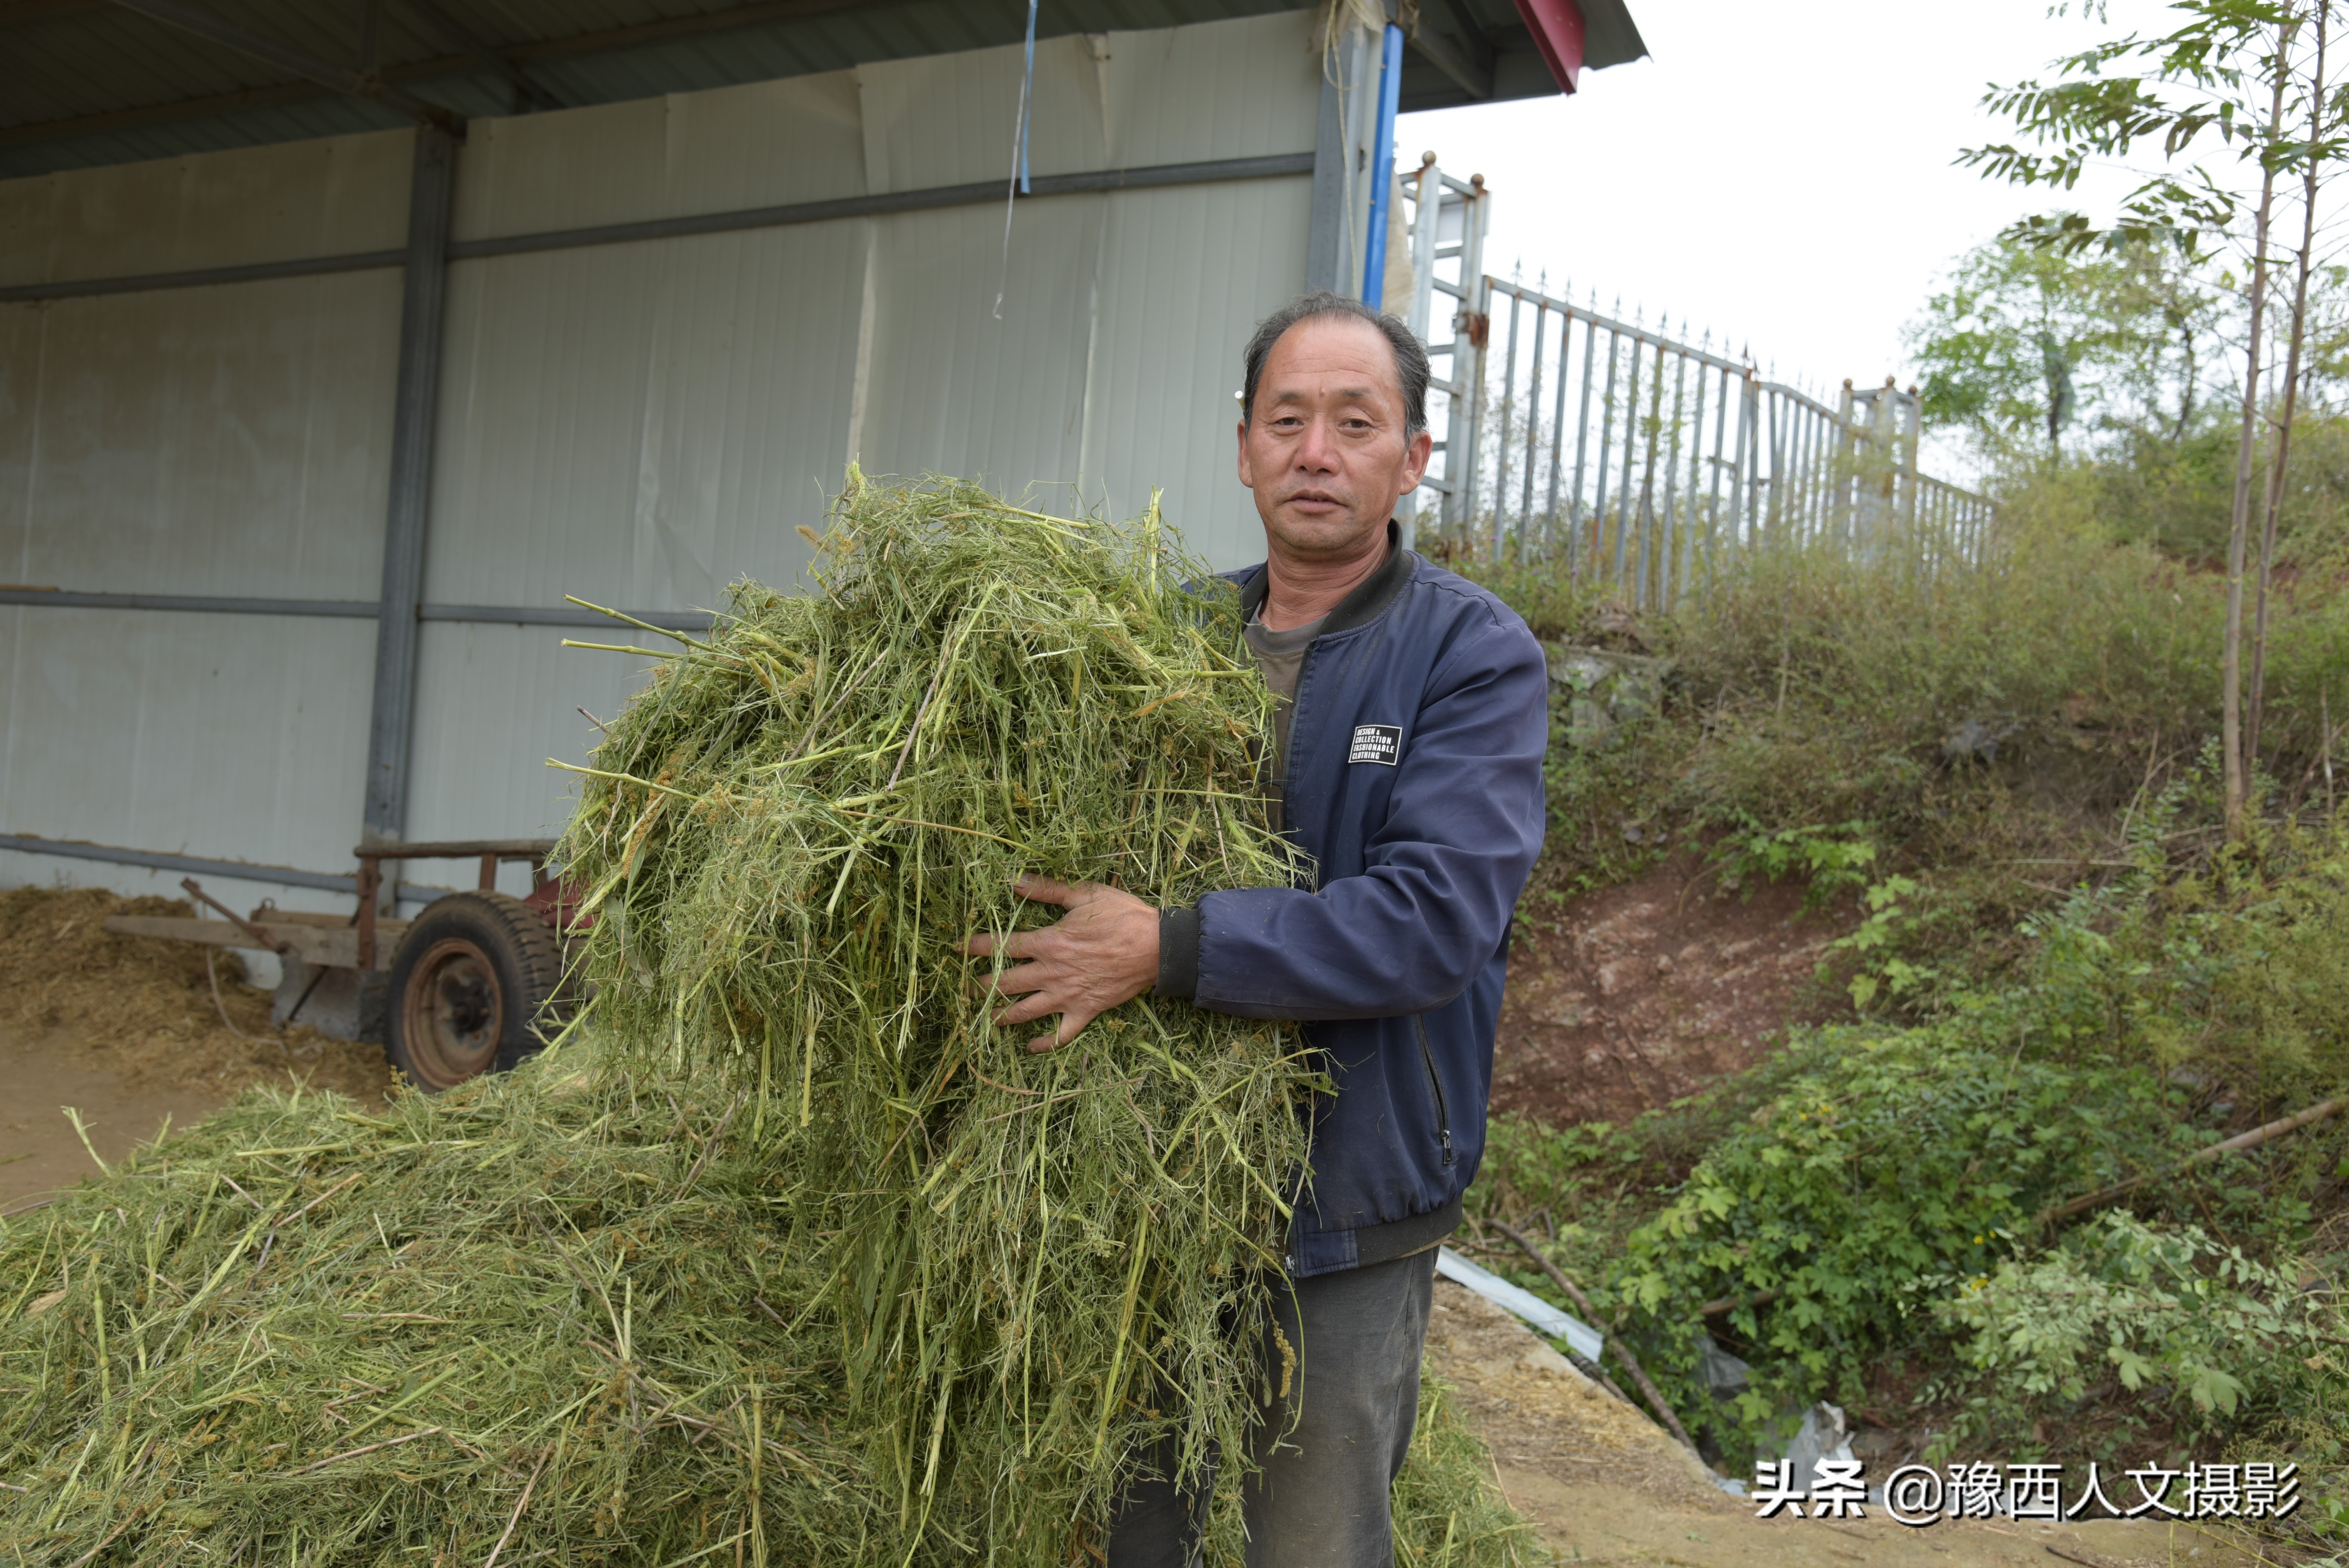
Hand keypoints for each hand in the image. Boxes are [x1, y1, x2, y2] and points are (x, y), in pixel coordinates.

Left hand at [959, 874, 1159, 1052]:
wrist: (1157, 948)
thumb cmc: (1122, 916)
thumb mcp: (1085, 895)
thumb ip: (1047, 890)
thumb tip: (1013, 880)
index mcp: (1048, 942)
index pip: (1001, 945)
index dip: (975, 946)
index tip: (956, 948)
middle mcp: (1050, 972)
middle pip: (1005, 982)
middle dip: (980, 985)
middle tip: (965, 987)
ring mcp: (1066, 996)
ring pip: (1024, 1012)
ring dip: (1000, 1016)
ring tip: (984, 1019)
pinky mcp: (1084, 1012)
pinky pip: (1060, 1035)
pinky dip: (1044, 1044)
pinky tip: (1030, 1046)